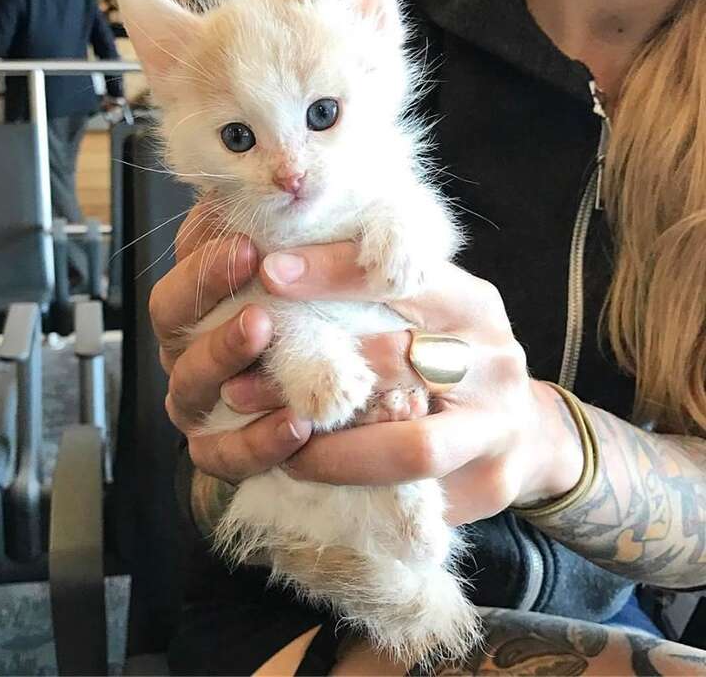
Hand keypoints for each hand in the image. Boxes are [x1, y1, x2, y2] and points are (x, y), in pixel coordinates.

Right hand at [149, 203, 311, 484]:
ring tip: (263, 330)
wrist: (335, 403)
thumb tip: (294, 185)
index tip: (248, 239)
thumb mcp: (317, 273)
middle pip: (170, 312)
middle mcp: (191, 343)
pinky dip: (258, 440)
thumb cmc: (325, 322)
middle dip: (203, 287)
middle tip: (247, 265)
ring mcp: (201, 397)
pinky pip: (225, 452)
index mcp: (206, 295)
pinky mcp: (220, 448)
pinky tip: (295, 422)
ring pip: (190, 380)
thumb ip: (297, 236)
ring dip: (224, 353)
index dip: (208, 248)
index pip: (186, 260)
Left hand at [219, 242, 584, 525]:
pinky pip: (414, 498)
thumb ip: (377, 292)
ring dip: (331, 453)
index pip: (404, 278)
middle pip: (399, 363)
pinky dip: (357, 491)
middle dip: (311, 377)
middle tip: (241, 386)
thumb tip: (279, 269)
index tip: (270, 273)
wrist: (527, 430)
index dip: (335, 274)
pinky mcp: (490, 487)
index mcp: (473, 304)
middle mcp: (494, 362)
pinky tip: (314, 482)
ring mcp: (497, 429)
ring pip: (410, 448)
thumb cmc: (455, 356)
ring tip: (278, 449)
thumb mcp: (433, 309)